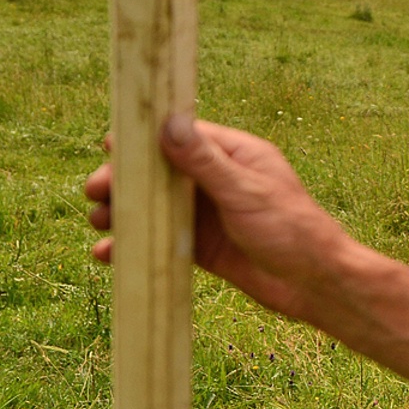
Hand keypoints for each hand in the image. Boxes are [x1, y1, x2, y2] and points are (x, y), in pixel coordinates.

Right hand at [85, 116, 351, 322]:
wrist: (314, 284)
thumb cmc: (291, 229)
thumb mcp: (245, 192)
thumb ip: (205, 162)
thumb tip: (169, 123)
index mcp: (235, 156)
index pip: (183, 137)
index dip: (145, 141)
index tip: (109, 144)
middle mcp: (219, 181)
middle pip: (161, 172)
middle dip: (125, 180)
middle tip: (94, 190)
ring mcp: (209, 214)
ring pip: (156, 206)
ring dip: (125, 212)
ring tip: (97, 220)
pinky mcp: (203, 246)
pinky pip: (160, 239)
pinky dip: (135, 244)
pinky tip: (108, 253)